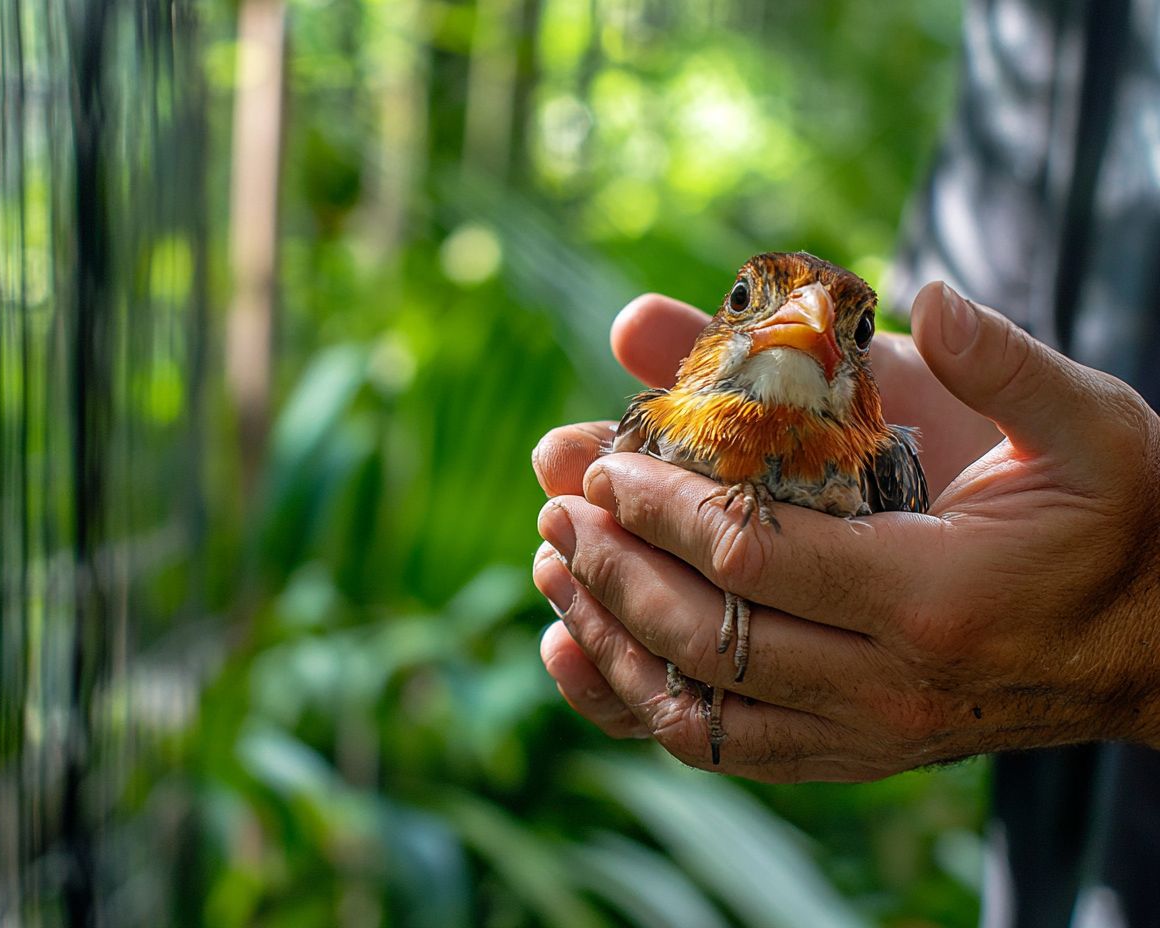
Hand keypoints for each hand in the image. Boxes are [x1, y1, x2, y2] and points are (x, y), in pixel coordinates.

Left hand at [532, 284, 1159, 780]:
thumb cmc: (1123, 522)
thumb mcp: (1096, 426)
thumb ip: (1008, 363)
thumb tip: (927, 295)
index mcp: (934, 595)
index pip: (756, 556)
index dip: (662, 508)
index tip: (602, 462)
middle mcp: (889, 685)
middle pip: (706, 635)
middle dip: (614, 566)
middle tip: (555, 506)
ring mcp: (863, 736)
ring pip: (696, 707)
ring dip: (607, 636)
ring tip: (550, 570)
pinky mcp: (847, 755)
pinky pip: (720, 746)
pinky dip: (637, 704)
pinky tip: (581, 655)